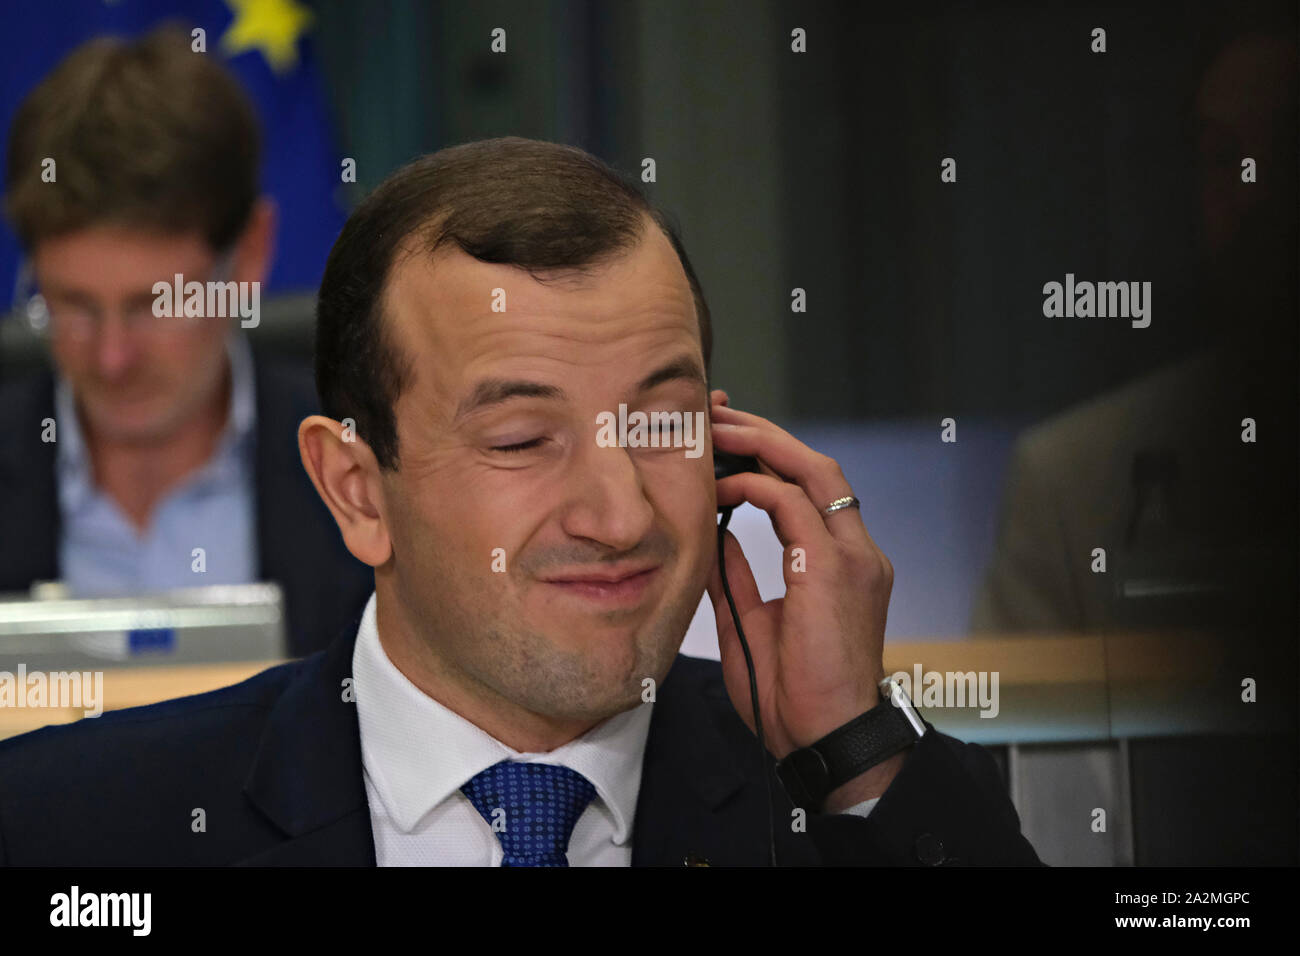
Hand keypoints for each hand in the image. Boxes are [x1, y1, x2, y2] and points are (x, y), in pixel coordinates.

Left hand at [705, 390, 904, 809]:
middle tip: (716, 414)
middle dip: (764, 433)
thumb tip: (707, 536)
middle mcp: (858, 551)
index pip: (810, 486)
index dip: (768, 456)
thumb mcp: (753, 620)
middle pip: (816, 464)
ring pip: (814, 470)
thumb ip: (735, 574)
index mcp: (843, 563)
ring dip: (760, 444)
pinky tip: (721, 486)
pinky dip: (756, 487)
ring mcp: (854, 557)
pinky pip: (794, 506)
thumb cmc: (793, 693)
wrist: (826, 741)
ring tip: (716, 430)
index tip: (725, 440)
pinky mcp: (836, 571)